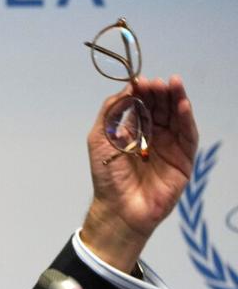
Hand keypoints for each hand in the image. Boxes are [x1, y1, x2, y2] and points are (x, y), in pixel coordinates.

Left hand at [81, 75, 197, 269]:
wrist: (119, 208)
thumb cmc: (107, 175)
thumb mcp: (100, 138)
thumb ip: (111, 112)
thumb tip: (126, 89)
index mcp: (133, 131)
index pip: (142, 105)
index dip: (143, 92)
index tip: (141, 80)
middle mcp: (153, 136)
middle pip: (161, 108)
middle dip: (161, 93)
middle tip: (159, 82)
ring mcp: (169, 147)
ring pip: (176, 118)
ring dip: (176, 100)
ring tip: (174, 85)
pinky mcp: (183, 160)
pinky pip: (187, 136)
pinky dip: (186, 119)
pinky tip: (182, 105)